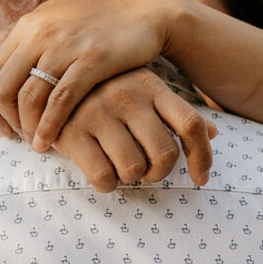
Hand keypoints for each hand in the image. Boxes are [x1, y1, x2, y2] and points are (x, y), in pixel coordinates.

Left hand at [0, 0, 178, 149]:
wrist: (145, 13)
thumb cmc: (97, 22)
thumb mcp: (51, 21)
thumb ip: (14, 41)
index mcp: (27, 24)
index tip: (2, 126)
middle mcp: (40, 32)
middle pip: (2, 87)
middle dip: (4, 119)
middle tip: (14, 139)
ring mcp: (65, 46)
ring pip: (29, 96)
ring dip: (27, 128)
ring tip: (35, 145)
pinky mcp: (91, 60)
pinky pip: (60, 100)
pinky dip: (50, 126)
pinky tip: (51, 142)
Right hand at [51, 68, 215, 189]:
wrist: (47, 79)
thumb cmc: (105, 90)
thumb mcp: (144, 90)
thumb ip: (176, 112)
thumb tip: (215, 132)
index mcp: (151, 85)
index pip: (191, 124)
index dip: (203, 157)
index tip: (201, 178)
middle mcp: (128, 96)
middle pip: (165, 154)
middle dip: (160, 173)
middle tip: (147, 171)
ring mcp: (99, 112)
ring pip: (135, 170)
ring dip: (131, 178)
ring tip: (120, 166)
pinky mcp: (72, 132)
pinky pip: (104, 177)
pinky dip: (107, 184)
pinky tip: (100, 171)